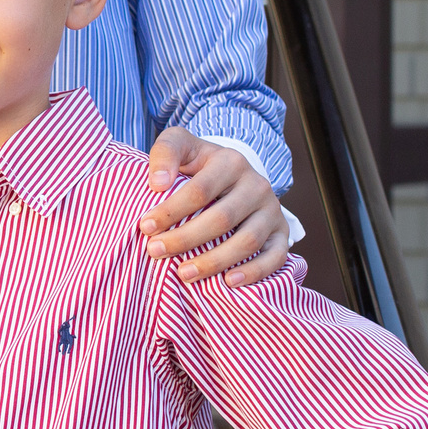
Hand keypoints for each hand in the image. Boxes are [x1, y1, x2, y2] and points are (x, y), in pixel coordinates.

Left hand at [139, 130, 288, 286]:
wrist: (233, 175)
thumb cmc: (199, 165)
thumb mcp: (181, 146)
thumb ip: (165, 153)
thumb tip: (157, 183)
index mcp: (231, 162)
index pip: (201, 190)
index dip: (172, 211)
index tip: (146, 227)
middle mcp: (257, 185)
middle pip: (222, 218)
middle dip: (186, 239)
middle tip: (156, 252)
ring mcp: (272, 211)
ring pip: (247, 241)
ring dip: (214, 261)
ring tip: (183, 274)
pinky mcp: (281, 234)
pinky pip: (276, 257)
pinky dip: (255, 272)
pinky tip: (229, 282)